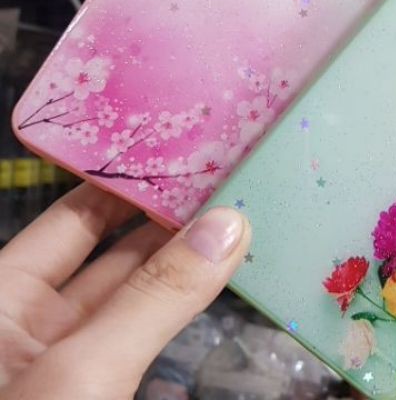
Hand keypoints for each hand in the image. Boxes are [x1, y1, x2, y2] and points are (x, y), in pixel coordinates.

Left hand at [0, 183, 249, 399]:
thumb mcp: (84, 371)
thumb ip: (155, 297)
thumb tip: (230, 225)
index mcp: (2, 298)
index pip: (76, 216)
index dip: (132, 181)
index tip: (192, 151)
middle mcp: (32, 323)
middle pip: (114, 251)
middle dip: (171, 217)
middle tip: (230, 180)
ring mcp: (70, 363)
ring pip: (139, 294)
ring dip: (188, 261)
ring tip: (240, 217)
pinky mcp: (105, 393)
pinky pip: (150, 334)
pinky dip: (186, 305)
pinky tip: (221, 276)